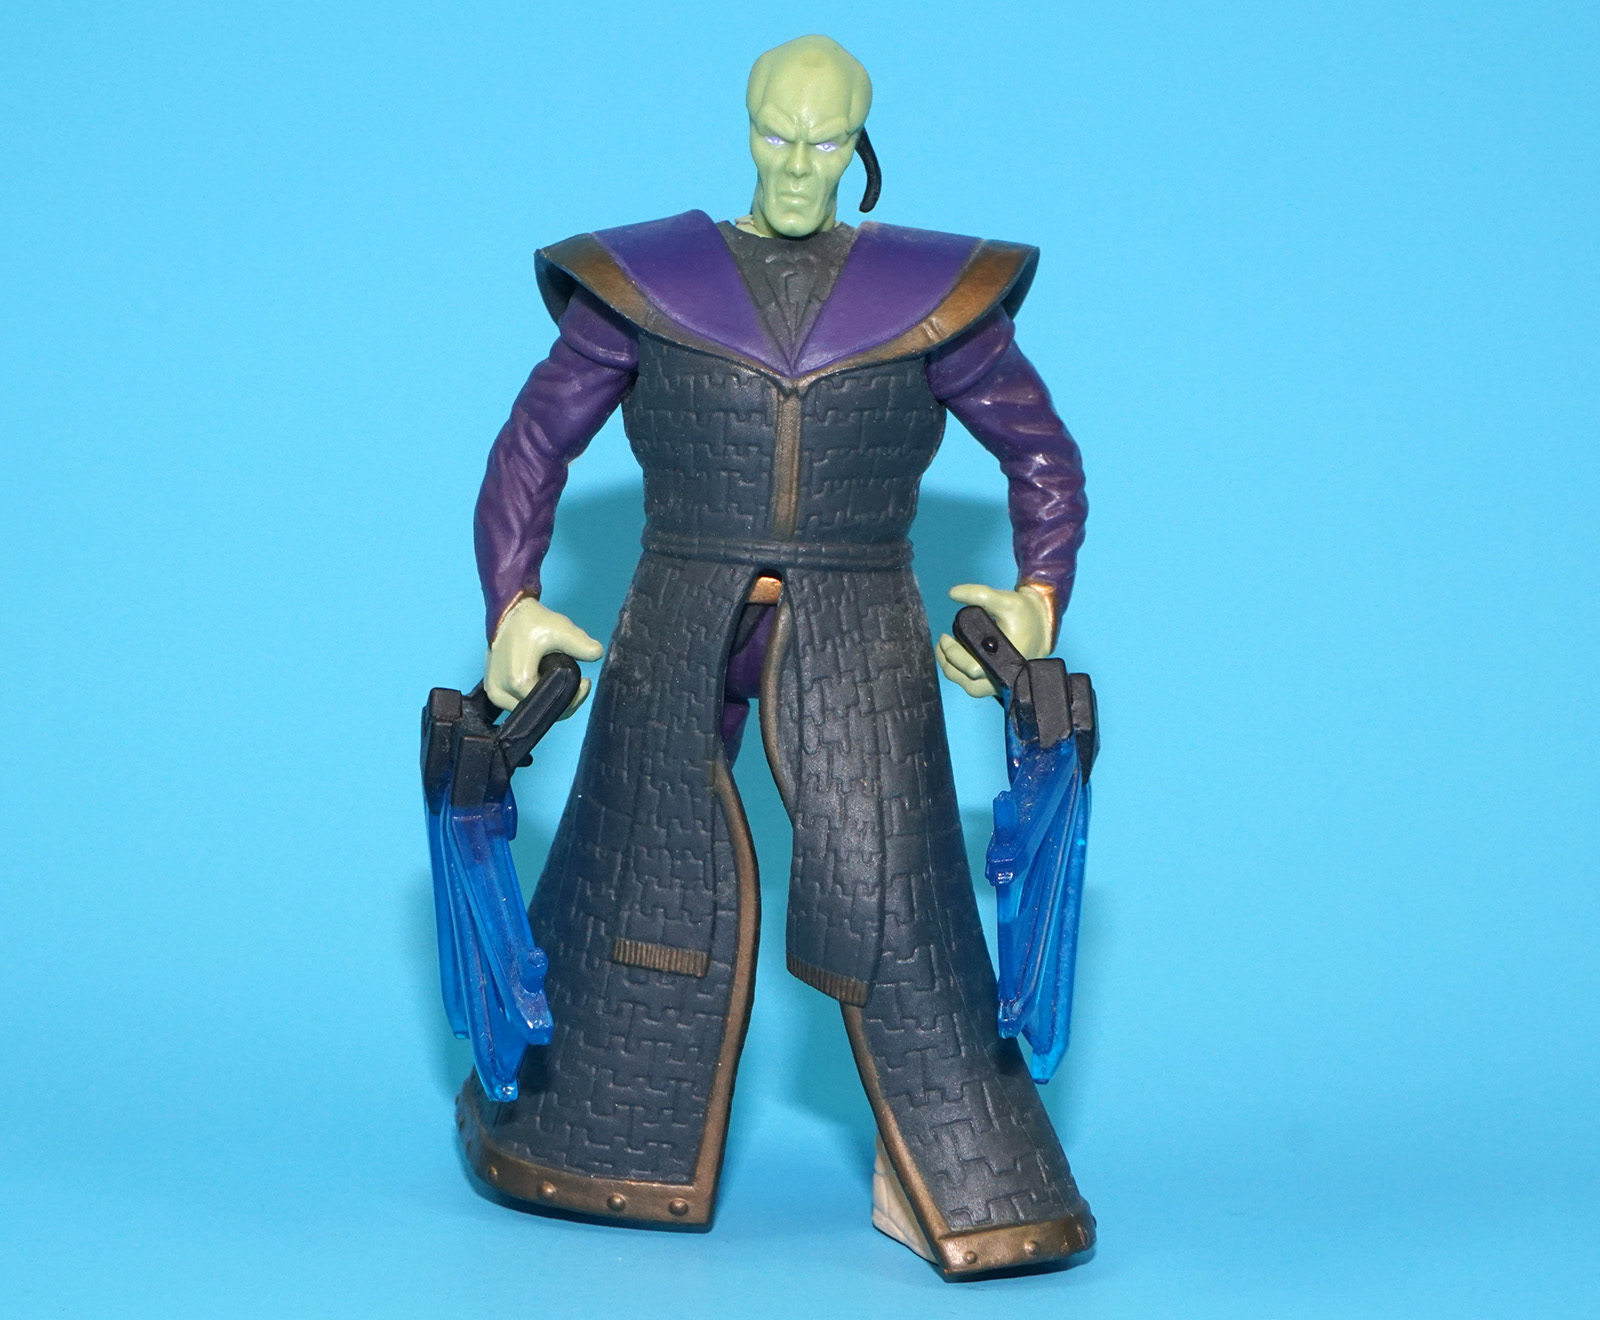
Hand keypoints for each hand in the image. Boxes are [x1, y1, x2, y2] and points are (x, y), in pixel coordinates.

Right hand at [484, 596, 603, 716]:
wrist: (508, 614)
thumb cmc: (532, 622)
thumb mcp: (561, 629)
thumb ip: (581, 644)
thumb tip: (597, 654)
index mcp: (518, 682)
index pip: (553, 706)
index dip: (574, 698)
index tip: (585, 682)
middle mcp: (502, 693)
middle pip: (541, 712)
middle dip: (563, 700)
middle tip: (577, 682)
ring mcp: (495, 695)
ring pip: (531, 710)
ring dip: (549, 699)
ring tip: (562, 680)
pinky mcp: (493, 692)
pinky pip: (520, 704)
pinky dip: (536, 696)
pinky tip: (546, 681)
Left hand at [935, 583, 1051, 698]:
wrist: (1040, 626)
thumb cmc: (1024, 615)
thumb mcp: (1005, 600)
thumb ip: (980, 594)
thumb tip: (952, 593)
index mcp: (1008, 660)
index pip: (973, 669)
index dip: (953, 654)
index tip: (944, 637)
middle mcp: (1005, 676)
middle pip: (969, 682)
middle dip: (949, 661)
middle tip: (943, 640)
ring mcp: (1001, 682)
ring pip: (970, 687)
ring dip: (953, 671)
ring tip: (943, 650)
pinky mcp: (998, 682)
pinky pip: (974, 686)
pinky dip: (960, 674)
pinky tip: (953, 656)